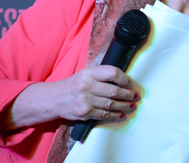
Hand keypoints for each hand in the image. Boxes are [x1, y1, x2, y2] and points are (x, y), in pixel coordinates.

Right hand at [3, 64, 140, 131]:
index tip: (131, 84)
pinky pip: (103, 114)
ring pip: (111, 104)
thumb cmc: (74, 85)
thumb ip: (102, 75)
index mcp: (89, 72)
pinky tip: (121, 115)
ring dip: (124, 106)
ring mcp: (85, 100)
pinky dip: (114, 115)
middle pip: (114, 90)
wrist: (54, 98)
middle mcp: (86, 85)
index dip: (125, 79)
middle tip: (135, 96)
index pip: (113, 73)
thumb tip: (124, 80)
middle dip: (128, 94)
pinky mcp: (84, 112)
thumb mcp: (86, 73)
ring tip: (132, 106)